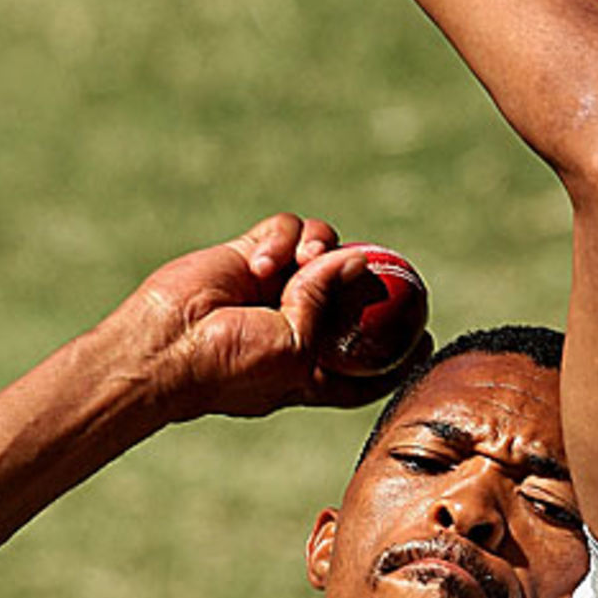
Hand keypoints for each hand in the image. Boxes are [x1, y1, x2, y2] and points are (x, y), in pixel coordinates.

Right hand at [121, 212, 431, 420]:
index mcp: (312, 365)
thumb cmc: (231, 368)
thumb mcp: (297, 350)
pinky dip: (282, 238)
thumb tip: (358, 258)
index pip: (366, 358)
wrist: (168, 347)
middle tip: (370, 271)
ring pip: (324, 247)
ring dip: (320, 250)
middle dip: (362, 278)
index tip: (429, 336)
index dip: (400, 348)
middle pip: (351, 290)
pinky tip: (263, 264)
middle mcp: (297, 323)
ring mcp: (274, 286)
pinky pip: (285, 229)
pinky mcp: (249, 254)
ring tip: (300, 264)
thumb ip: (328, 304)